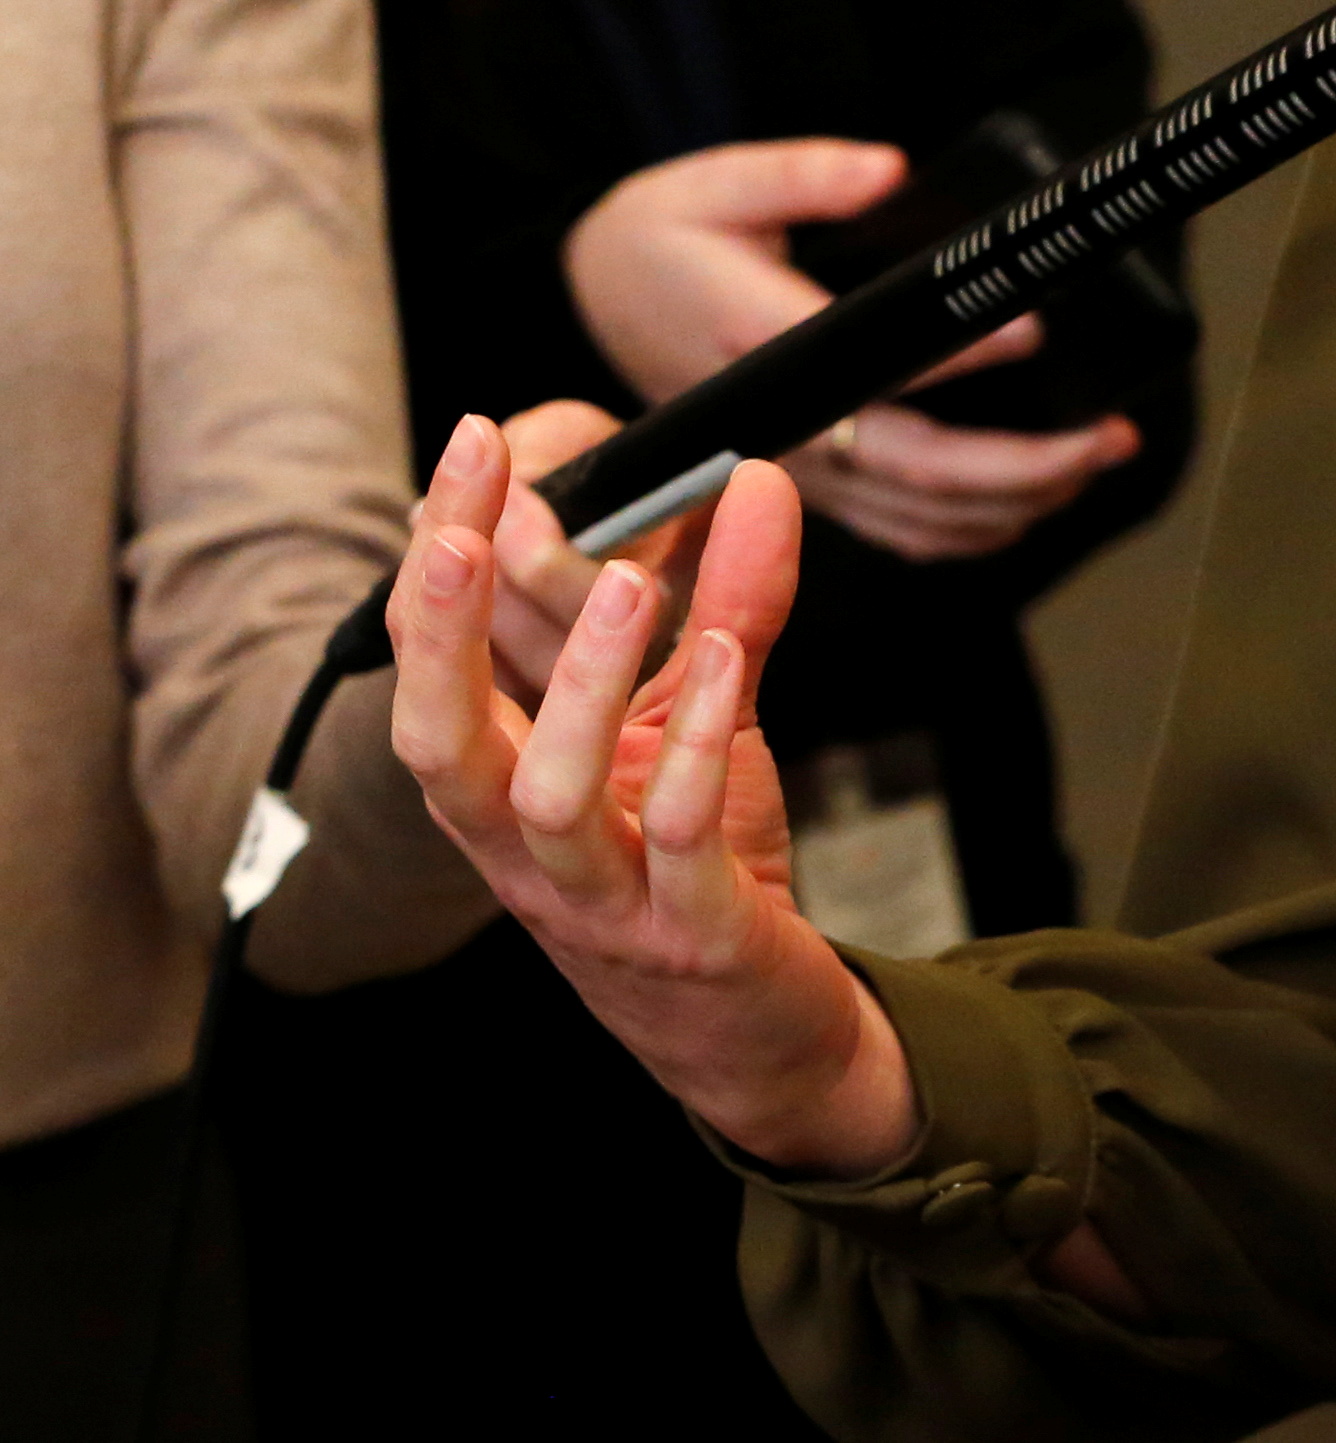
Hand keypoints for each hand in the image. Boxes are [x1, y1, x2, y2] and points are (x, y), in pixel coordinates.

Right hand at [386, 411, 914, 1174]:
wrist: (759, 1029)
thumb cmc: (703, 867)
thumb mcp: (706, 715)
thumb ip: (725, 600)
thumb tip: (755, 479)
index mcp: (503, 792)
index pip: (435, 671)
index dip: (439, 564)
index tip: (471, 447)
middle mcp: (525, 852)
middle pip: (439, 745)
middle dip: (440, 634)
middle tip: (461, 525)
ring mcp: (601, 902)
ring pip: (547, 800)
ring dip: (583, 688)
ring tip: (632, 583)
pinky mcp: (691, 939)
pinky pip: (674, 846)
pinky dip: (695, 754)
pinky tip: (733, 668)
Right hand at [567, 141, 1135, 563]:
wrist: (600, 297)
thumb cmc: (663, 238)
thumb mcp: (714, 183)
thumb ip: (803, 173)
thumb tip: (890, 171)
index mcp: (759, 341)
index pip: (875, 368)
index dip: (962, 359)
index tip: (1036, 332)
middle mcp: (783, 425)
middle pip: (915, 472)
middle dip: (1026, 463)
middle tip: (1112, 435)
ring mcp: (796, 469)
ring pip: (917, 515)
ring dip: (1017, 500)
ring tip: (1097, 459)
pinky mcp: (809, 484)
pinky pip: (898, 528)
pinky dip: (970, 528)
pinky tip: (1033, 501)